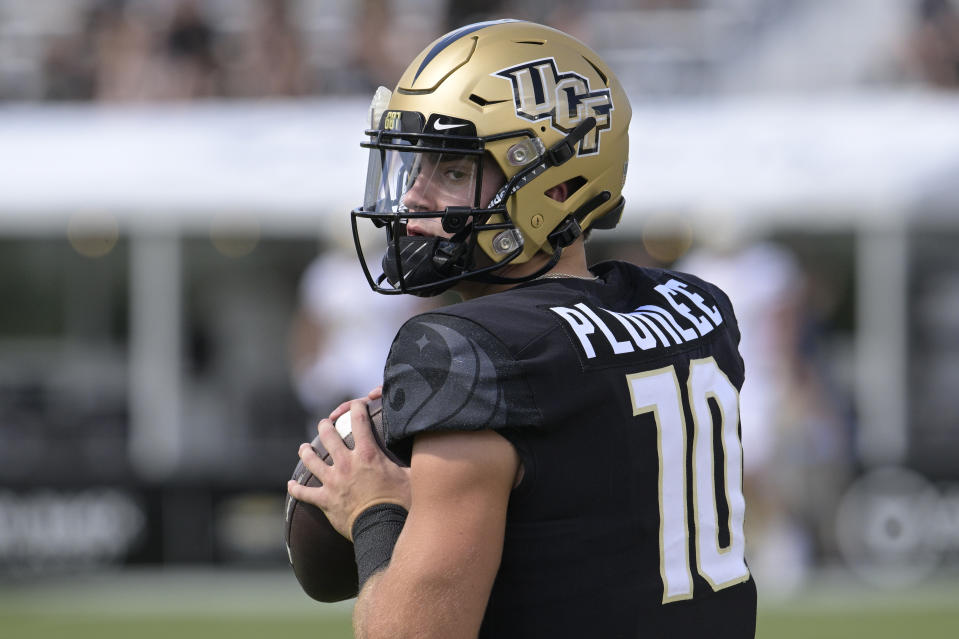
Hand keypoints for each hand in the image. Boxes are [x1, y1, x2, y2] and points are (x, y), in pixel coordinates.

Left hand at [287, 394, 410, 539]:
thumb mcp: (412, 477)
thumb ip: (415, 461)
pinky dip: (297, 489)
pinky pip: (304, 493)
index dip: (356, 407)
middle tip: (324, 423)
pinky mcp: (324, 500)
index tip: (356, 404)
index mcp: (368, 454)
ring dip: (307, 452)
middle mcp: (346, 463)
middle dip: (325, 426)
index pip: (359, 420)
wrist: (381, 528)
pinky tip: (291, 485)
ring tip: (304, 448)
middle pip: (328, 436)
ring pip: (311, 460)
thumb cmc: (400, 503)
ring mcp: (332, 481)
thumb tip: (430, 451)